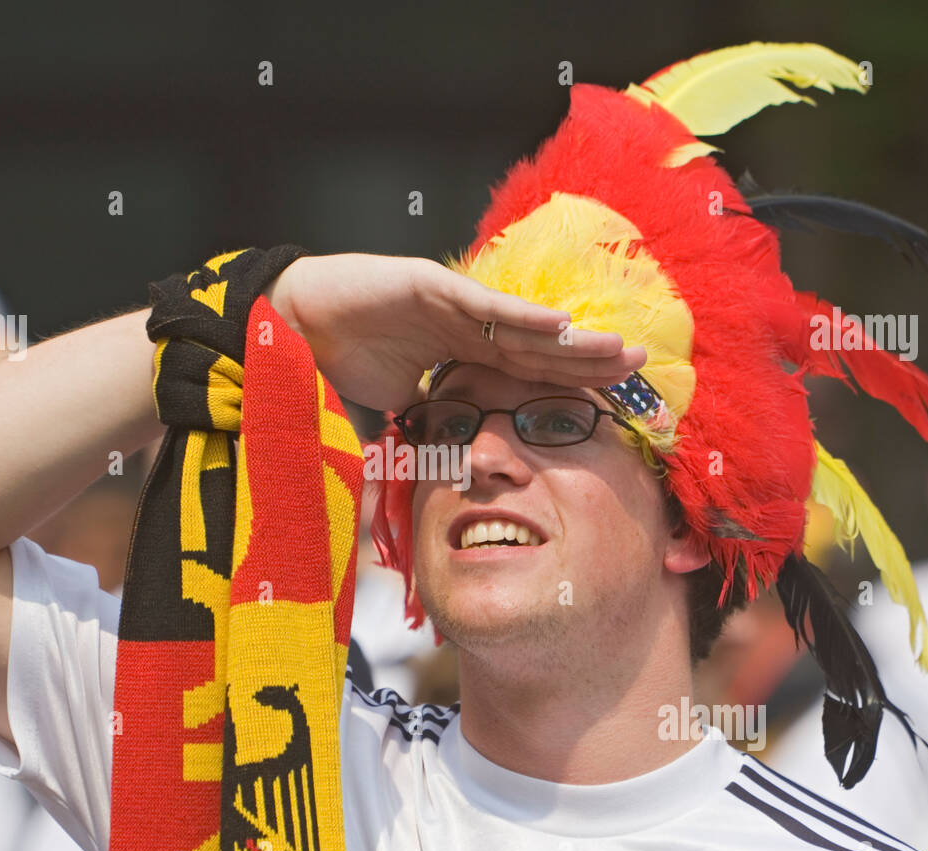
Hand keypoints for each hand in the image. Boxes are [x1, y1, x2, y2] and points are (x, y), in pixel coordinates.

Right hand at [263, 253, 645, 409]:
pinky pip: (484, 306)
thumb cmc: (335, 364)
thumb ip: (421, 442)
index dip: (568, 386)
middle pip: (540, 347)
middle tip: (639, 370)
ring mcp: (452, 304)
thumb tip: (430, 488)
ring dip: (572, 338)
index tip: (611, 404)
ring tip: (619, 351)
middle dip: (588, 360)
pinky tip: (562, 325)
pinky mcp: (431, 284)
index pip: (527, 373)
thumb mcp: (392, 416)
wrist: (288, 328)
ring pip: (524, 325)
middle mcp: (466, 327)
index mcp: (461, 355)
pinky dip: (521, 316)